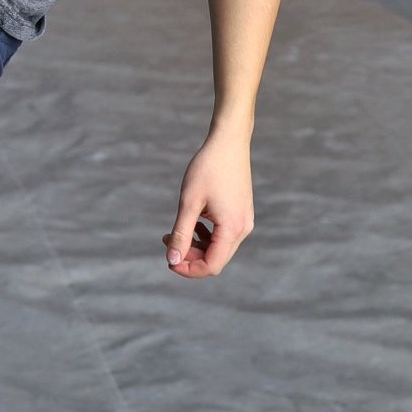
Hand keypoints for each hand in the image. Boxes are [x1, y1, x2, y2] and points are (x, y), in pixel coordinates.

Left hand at [162, 130, 253, 278]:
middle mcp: (243, 229)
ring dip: (196, 245)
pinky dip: (206, 234)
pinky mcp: (241, 213)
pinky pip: (223, 234)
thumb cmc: (208, 168)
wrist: (228, 142)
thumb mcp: (189, 202)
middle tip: (167, 240)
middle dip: (190, 256)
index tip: (168, 260)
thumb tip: (172, 260)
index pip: (212, 266)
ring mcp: (244, 221)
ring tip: (174, 231)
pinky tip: (192, 222)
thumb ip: (181, 233)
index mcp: (232, 229)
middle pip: (216, 258)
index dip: (189, 269)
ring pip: (219, 247)